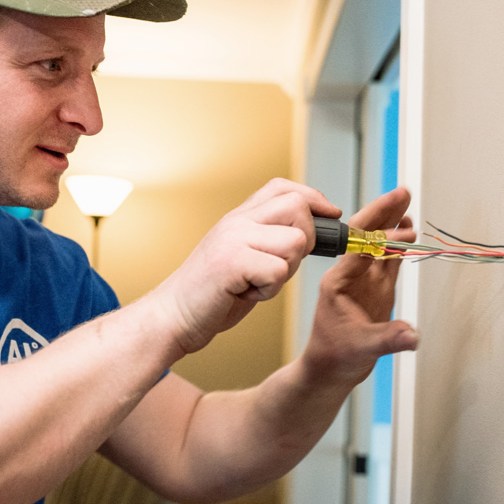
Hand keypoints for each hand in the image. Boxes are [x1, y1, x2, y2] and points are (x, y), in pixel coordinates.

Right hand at [155, 179, 340, 356]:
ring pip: (294, 242)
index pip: (284, 188)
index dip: (314, 198)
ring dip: (286, 271)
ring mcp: (233, 239)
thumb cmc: (213, 293)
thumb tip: (315, 232)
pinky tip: (248, 293)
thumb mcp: (244, 255)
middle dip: (306, 239)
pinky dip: (269, 290)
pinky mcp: (231, 262)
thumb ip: (271, 239)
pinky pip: (278, 271)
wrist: (172, 316)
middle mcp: (236, 221)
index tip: (331, 214)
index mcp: (240, 217)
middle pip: (297, 208)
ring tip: (259, 282)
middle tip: (284, 264)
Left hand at [303, 186, 418, 387]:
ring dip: (392, 225)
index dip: (381, 230)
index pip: (361, 246)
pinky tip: (407, 233)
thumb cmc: (333, 356)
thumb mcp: (361, 349)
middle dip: (384, 213)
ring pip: (379, 245)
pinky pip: (387, 261)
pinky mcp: (375, 289)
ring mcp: (364, 281)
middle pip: (368, 236)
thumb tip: (411, 334)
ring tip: (406, 205)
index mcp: (339, 281)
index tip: (400, 218)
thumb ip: (387, 339)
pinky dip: (398, 245)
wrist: (329, 370)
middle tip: (402, 193)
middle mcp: (350, 275)